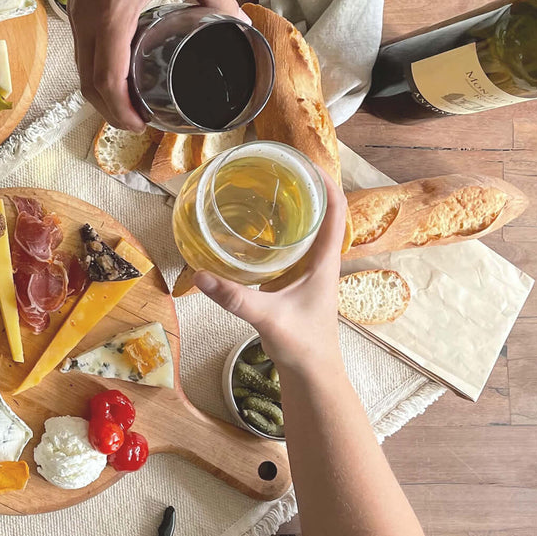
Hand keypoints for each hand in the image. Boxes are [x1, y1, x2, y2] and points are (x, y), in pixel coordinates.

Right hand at [64, 0, 239, 130]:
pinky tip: (119, 75)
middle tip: (142, 123)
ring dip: (103, 97)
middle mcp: (87, 24)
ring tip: (131, 106)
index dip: (123, 111)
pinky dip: (96, 76)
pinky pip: (81, 56)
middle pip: (89, 87)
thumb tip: (241, 21)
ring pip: (81, 74)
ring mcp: (76, 19)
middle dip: (113, 113)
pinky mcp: (75, 12)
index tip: (143, 124)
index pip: (107, 81)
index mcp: (111, 17)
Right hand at [193, 170, 346, 372]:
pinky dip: (281, 230)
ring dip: (294, 208)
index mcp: (324, 262)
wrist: (312, 373)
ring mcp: (310, 272)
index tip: (305, 162)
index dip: (325, 182)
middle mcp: (321, 261)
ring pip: (308, 229)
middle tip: (277, 169)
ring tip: (267, 189)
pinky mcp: (297, 282)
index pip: (335, 211)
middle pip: (322, 213)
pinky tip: (257, 229)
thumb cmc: (302, 345)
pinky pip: (293, 246)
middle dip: (304, 188)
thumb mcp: (267, 317)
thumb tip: (200, 275)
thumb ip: (235, 298)